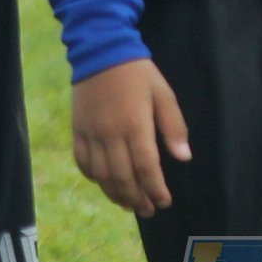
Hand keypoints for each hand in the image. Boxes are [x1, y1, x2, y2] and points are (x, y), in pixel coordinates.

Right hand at [72, 57, 190, 215]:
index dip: (156, 190)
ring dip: (116, 195)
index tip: (165, 202)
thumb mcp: (163, 93)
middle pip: (123, 178)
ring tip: (129, 205)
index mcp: (135, 125)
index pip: (146, 168)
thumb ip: (174, 127)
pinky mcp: (77, 129)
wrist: (101, 50)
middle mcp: (111, 133)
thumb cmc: (138, 73)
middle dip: (137, 199)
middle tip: (149, 210)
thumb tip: (183, 158)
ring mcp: (91, 133)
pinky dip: (94, 178)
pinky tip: (105, 184)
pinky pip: (82, 162)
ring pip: (101, 176)